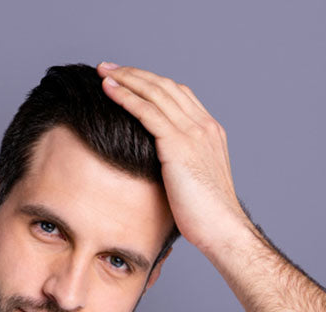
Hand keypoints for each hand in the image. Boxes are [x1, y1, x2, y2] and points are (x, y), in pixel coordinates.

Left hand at [96, 61, 247, 250]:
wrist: (222, 230)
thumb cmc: (206, 217)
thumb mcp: (193, 183)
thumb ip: (179, 166)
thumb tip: (157, 170)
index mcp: (210, 132)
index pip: (178, 94)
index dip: (151, 83)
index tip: (129, 79)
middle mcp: (204, 126)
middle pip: (165, 86)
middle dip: (135, 73)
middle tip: (109, 67)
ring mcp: (193, 132)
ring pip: (155, 93)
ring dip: (127, 78)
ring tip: (103, 72)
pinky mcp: (179, 144)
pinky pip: (147, 111)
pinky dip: (126, 96)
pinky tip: (109, 90)